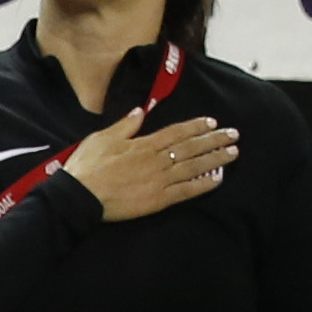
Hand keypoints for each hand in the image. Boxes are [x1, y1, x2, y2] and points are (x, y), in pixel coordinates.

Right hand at [60, 104, 234, 224]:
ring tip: (233, 153)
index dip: (196, 126)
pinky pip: (186, 190)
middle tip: (234, 135)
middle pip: (191, 147)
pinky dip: (203, 184)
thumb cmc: (86, 167)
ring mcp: (159, 180)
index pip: (177, 132)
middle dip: (215, 139)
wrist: (78, 196)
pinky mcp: (157, 200)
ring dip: (215, 159)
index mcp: (144, 144)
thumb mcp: (102, 138)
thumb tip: (139, 112)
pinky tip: (217, 179)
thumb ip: (124, 125)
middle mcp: (157, 160)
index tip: (212, 122)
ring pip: (194, 166)